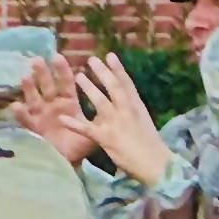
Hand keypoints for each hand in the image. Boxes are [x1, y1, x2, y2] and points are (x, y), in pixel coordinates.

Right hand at [12, 55, 95, 165]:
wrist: (70, 162)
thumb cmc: (81, 144)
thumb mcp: (95, 128)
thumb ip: (103, 115)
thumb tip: (118, 102)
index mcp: (68, 102)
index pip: (65, 82)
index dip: (61, 70)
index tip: (58, 57)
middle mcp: (53, 105)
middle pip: (47, 86)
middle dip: (42, 73)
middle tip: (37, 60)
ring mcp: (42, 116)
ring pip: (34, 99)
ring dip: (29, 89)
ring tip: (25, 77)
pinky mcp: (35, 129)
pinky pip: (27, 121)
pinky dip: (21, 114)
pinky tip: (15, 106)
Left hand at [75, 56, 172, 187]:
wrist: (155, 163)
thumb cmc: (150, 145)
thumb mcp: (144, 121)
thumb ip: (132, 109)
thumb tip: (124, 99)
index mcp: (137, 107)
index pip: (127, 84)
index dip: (118, 69)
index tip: (110, 55)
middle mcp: (126, 111)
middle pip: (113, 87)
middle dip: (102, 72)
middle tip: (91, 60)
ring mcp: (116, 123)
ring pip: (100, 102)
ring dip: (88, 88)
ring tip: (78, 77)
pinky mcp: (106, 138)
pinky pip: (87, 129)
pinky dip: (74, 123)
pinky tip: (63, 118)